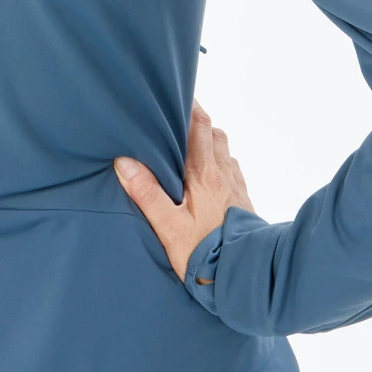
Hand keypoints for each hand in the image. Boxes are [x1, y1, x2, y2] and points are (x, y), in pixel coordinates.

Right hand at [114, 102, 255, 280]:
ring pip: (225, 152)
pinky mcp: (244, 203)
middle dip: (198, 121)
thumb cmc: (205, 255)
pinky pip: (233, 171)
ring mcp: (237, 188)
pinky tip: (210, 177)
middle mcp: (224, 175)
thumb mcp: (168, 227)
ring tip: (190, 146)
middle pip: (214, 134)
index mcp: (204, 175)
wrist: (247, 278)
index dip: (190, 107)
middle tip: (178, 118)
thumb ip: (147, 193)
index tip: (176, 94)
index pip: (199, 127)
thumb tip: (124, 161)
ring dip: (210, 142)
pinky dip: (220, 163)